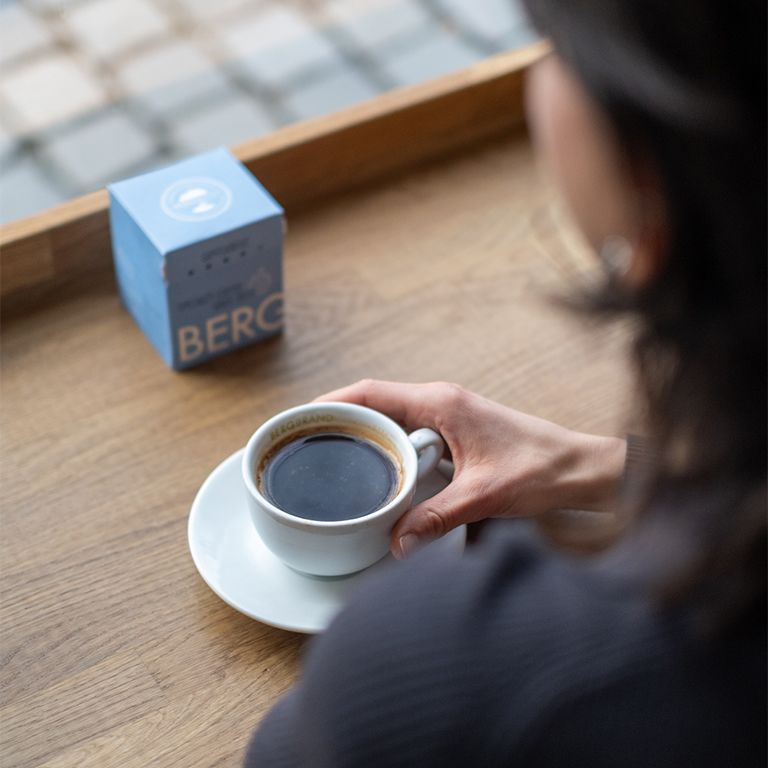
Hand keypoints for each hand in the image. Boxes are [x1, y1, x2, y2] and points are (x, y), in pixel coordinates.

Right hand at [316, 380, 625, 558]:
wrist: (581, 468)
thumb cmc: (542, 468)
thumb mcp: (483, 495)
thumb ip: (436, 517)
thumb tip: (396, 542)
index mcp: (442, 402)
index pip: (373, 392)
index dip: (334, 402)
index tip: (304, 416)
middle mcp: (442, 402)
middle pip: (376, 402)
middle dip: (341, 418)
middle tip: (309, 442)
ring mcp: (449, 415)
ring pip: (392, 417)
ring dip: (364, 432)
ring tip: (333, 455)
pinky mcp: (456, 432)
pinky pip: (409, 431)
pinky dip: (387, 445)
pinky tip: (377, 470)